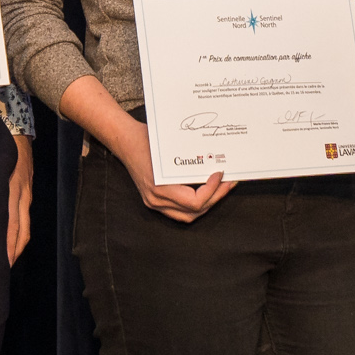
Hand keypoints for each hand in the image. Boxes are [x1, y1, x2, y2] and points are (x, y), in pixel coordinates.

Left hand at [6, 131, 33, 263]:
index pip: (11, 225)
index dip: (6, 245)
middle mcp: (21, 195)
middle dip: (12, 252)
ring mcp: (26, 194)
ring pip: (25, 227)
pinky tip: (11, 243)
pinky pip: (25, 218)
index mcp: (10, 190)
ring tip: (6, 263)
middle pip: (21, 231)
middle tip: (0, 270)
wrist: (16, 128)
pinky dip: (19, 234)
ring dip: (17, 246)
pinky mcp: (27, 192)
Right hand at [113, 119, 236, 222]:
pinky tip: (207, 191)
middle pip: (194, 212)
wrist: (124, 141)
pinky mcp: (155, 201)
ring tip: (221, 188)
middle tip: (229, 182)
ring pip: (188, 215)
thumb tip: (218, 160)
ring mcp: (154, 203)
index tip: (220, 174)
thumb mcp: (170, 146)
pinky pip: (180, 211)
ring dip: (207, 203)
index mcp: (159, 188)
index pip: (194, 202)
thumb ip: (191, 158)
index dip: (213, 191)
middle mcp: (156, 200)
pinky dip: (195, 204)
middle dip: (216, 197)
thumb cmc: (146, 139)